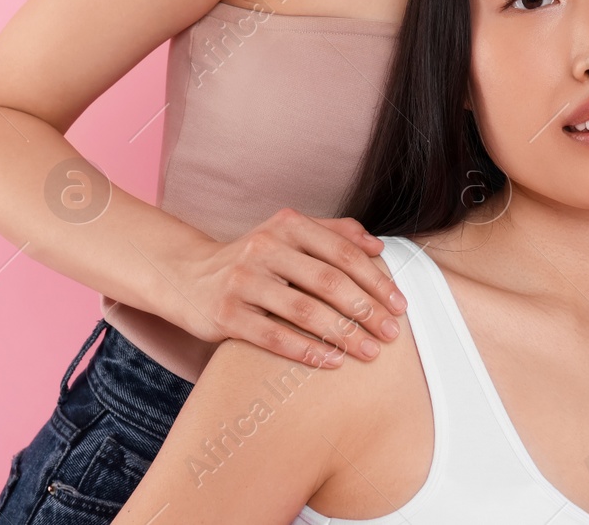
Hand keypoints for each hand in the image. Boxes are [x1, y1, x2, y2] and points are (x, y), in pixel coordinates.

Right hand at [171, 208, 406, 365]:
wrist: (188, 275)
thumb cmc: (254, 258)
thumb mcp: (289, 235)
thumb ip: (335, 232)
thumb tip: (378, 247)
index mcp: (288, 225)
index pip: (343, 253)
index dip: (376, 280)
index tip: (400, 304)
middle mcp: (264, 248)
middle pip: (328, 281)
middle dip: (366, 310)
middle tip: (391, 333)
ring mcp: (242, 280)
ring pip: (303, 310)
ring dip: (342, 334)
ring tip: (369, 352)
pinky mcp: (225, 314)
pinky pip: (273, 336)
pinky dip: (306, 350)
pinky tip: (331, 362)